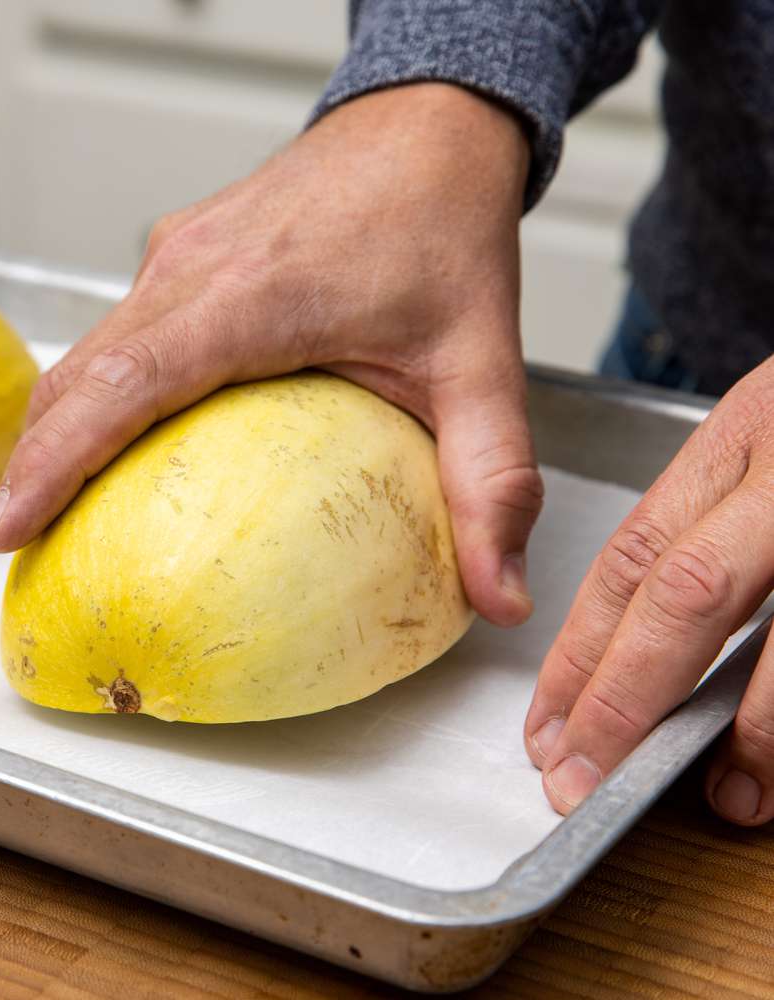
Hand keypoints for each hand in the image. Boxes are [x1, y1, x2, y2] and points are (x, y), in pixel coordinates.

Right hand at [0, 82, 543, 626]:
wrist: (427, 123)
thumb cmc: (445, 231)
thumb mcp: (483, 363)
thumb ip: (490, 480)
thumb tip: (498, 598)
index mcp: (251, 297)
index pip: (124, 383)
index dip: (53, 460)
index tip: (4, 524)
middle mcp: (192, 270)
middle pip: (77, 372)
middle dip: (28, 461)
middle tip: (3, 540)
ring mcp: (174, 255)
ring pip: (85, 349)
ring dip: (50, 425)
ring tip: (31, 504)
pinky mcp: (175, 252)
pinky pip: (114, 328)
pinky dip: (88, 390)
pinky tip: (97, 440)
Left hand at [526, 358, 773, 824]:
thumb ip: (719, 524)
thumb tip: (637, 656)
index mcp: (750, 429)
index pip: (635, 552)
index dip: (583, 650)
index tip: (550, 726)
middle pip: (690, 591)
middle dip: (627, 695)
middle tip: (584, 776)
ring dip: (758, 732)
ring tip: (728, 799)